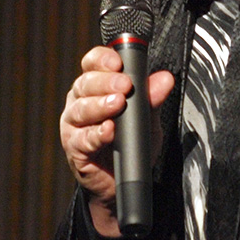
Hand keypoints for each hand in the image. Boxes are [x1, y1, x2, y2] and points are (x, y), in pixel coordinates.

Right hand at [60, 45, 174, 236]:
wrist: (121, 180)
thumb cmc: (130, 142)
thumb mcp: (147, 118)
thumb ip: (152, 98)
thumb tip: (165, 79)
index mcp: (94, 87)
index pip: (92, 64)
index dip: (102, 59)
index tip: (118, 62)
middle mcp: (79, 101)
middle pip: (85, 83)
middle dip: (106, 82)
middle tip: (125, 85)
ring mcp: (73, 125)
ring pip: (81, 109)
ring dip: (100, 105)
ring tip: (118, 104)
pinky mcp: (74, 148)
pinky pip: (83, 139)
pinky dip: (97, 134)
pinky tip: (109, 130)